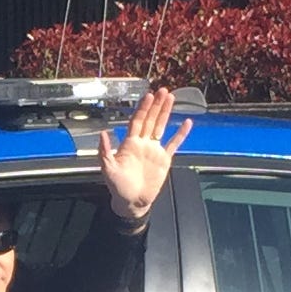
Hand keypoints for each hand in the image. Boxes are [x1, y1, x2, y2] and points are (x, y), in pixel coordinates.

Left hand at [98, 84, 190, 226]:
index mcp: (129, 143)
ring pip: (161, 126)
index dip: (143, 108)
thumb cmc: (117, 186)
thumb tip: (103, 133)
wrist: (132, 201)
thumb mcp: (108, 168)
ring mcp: (154, 150)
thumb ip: (105, 151)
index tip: (148, 96)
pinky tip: (187, 122)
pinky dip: (181, 133)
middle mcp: (143, 143)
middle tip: (162, 90)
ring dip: (166, 113)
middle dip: (156, 105)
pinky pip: (174, 143)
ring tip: (171, 98)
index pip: (137, 121)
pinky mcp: (164, 159)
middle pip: (150, 119)